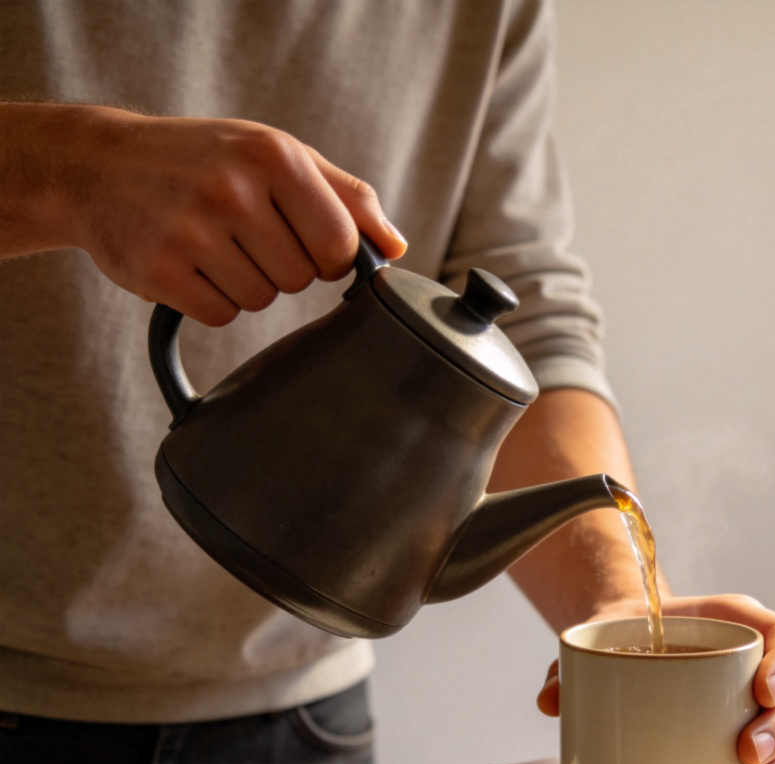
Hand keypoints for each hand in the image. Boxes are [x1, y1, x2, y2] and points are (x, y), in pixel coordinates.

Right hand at [7, 103, 406, 324]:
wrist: (97, 164)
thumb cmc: (204, 160)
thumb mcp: (276, 155)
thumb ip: (346, 197)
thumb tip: (396, 247)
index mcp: (274, 156)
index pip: (341, 243)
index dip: (330, 256)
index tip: (305, 241)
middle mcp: (233, 189)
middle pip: (300, 278)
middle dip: (281, 266)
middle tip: (243, 234)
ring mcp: (192, 230)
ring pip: (261, 300)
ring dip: (244, 284)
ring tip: (212, 243)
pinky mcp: (159, 270)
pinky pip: (221, 315)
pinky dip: (210, 299)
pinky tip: (188, 263)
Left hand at [537, 593, 774, 763]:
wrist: (628, 643)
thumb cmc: (626, 635)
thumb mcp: (602, 636)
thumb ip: (574, 660)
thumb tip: (550, 699)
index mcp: (738, 627)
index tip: (761, 690)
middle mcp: (760, 670)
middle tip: (744, 754)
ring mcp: (760, 714)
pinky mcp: (750, 751)